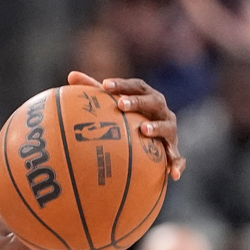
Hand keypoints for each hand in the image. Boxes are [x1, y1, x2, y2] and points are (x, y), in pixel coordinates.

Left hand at [68, 71, 184, 179]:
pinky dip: (177, 164)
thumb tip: (71, 75)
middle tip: (120, 104)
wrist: (151, 138)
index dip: (121, 84)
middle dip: (137, 102)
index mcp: (147, 96)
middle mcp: (161, 110)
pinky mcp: (173, 149)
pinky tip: (172, 174)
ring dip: (157, 127)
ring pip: (167, 127)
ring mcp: (170, 129)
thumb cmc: (127, 115)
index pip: (136, 86)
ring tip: (143, 130)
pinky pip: (178, 158)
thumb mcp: (113, 102)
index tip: (104, 85)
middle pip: (153, 102)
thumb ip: (94, 89)